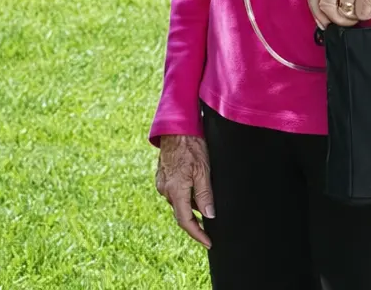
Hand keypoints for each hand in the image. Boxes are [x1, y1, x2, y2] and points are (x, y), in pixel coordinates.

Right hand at [155, 134, 213, 248]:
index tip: (208, 242)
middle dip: (195, 220)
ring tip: (205, 202)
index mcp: (175, 191)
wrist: (176, 128)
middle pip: (181, 212)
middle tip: (209, 226)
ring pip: (178, 202)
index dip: (198, 234)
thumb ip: (205, 194)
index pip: (186, 221)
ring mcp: (161, 183)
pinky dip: (184, 195)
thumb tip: (209, 216)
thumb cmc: (191, 145)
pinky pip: (174, 192)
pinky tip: (194, 187)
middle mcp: (165, 190)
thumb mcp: (203, 170)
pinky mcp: (161, 176)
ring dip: (190, 205)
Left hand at [303, 0, 370, 28]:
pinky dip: (367, 14)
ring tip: (362, 4)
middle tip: (349, 18)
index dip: (316, 12)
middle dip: (337, 18)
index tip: (324, 22)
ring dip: (355, 15)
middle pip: (325, 5)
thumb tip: (321, 22)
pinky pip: (360, 13)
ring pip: (344, 12)